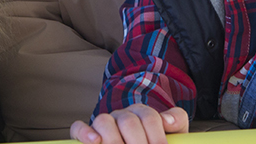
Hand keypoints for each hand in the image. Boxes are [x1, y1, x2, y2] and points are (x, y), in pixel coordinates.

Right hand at [70, 105, 188, 143]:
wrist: (145, 141)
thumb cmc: (155, 142)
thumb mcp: (172, 134)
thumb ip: (176, 121)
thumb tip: (168, 121)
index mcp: (142, 114)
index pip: (149, 117)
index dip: (156, 136)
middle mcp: (122, 116)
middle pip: (128, 121)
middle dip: (138, 143)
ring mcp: (104, 124)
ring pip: (104, 121)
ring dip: (114, 140)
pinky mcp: (87, 134)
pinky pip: (79, 128)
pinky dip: (84, 133)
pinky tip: (94, 142)